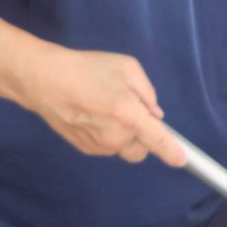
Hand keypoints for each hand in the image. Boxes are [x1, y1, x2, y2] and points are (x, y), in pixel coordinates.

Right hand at [17, 46, 186, 167]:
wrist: (45, 81)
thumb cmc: (87, 69)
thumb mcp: (126, 67)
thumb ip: (147, 91)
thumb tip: (154, 114)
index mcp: (129, 115)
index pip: (158, 140)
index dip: (172, 152)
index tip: (182, 160)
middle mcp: (115, 136)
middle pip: (142, 148)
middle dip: (144, 135)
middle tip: (131, 110)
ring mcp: (98, 146)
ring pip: (124, 147)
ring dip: (124, 133)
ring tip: (105, 106)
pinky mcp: (85, 149)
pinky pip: (107, 146)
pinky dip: (108, 134)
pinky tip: (93, 114)